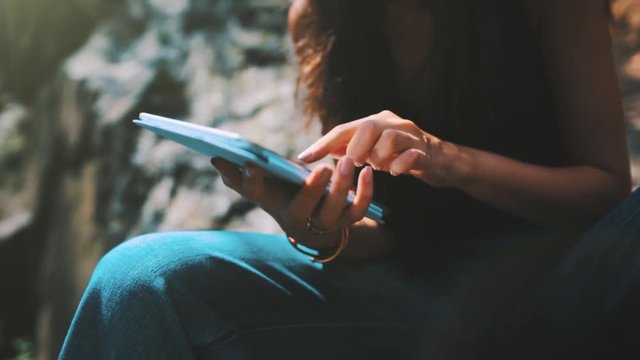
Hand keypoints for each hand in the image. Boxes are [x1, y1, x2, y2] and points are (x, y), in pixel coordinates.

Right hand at [210, 156, 374, 247]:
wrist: (314, 226)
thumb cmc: (284, 197)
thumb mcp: (264, 188)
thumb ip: (241, 176)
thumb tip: (215, 158)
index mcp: (273, 205)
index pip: (258, 194)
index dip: (252, 181)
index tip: (251, 162)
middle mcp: (298, 219)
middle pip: (304, 209)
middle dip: (312, 190)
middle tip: (324, 167)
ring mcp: (324, 222)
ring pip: (334, 210)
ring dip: (342, 188)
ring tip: (346, 162)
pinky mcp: (347, 220)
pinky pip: (359, 210)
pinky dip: (366, 193)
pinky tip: (366, 171)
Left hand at [297, 110, 466, 187]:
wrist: (442, 160)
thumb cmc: (402, 155)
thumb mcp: (375, 150)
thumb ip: (353, 148)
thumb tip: (327, 150)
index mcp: (376, 121)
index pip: (344, 129)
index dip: (323, 144)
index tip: (304, 158)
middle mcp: (393, 123)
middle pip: (367, 127)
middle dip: (356, 149)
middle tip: (354, 165)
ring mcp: (411, 135)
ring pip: (389, 138)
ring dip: (378, 157)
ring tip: (379, 168)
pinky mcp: (426, 151)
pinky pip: (412, 155)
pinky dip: (400, 166)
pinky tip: (395, 174)